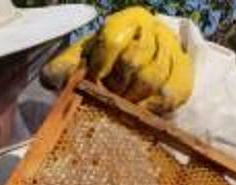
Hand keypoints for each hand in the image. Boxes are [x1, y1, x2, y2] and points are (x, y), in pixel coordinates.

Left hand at [42, 6, 193, 113]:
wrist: (138, 66)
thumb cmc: (104, 64)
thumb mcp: (81, 60)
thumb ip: (63, 68)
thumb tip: (51, 79)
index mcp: (128, 20)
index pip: (112, 38)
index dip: (99, 65)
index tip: (92, 83)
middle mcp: (155, 30)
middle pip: (135, 60)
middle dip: (116, 86)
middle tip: (107, 100)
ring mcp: (173, 52)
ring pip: (153, 78)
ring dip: (132, 99)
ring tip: (121, 106)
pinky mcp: (183, 76)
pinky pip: (170, 94)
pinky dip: (151, 108)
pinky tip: (138, 112)